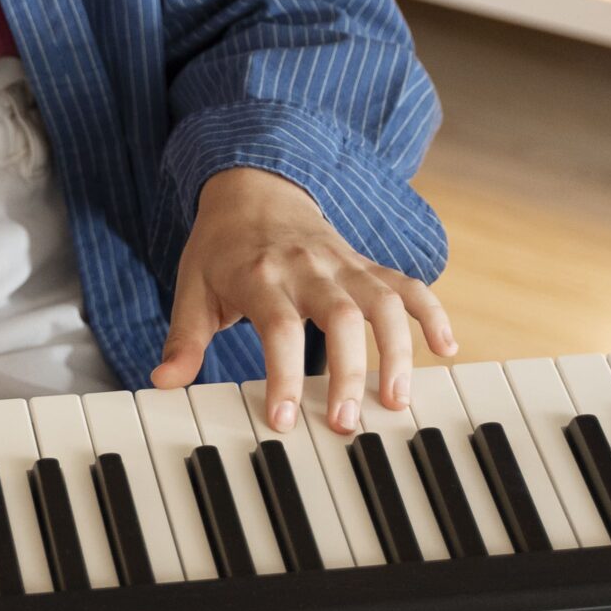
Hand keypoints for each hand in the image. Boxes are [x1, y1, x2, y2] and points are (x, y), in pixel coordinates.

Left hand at [151, 166, 455, 433]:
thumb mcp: (192, 285)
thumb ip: (184, 337)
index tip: (285, 419)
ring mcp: (343, 264)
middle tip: (346, 424)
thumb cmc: (221, 247)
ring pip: (383, 301)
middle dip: (348, 372)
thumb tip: (163, 382)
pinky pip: (408, 284)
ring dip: (397, 350)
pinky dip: (433, 313)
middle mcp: (307, 266)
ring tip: (397, 401)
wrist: (253, 186)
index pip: (278, 325)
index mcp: (260, 275)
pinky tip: (447, 349)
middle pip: (340, 316)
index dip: (284, 374)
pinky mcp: (366, 265)